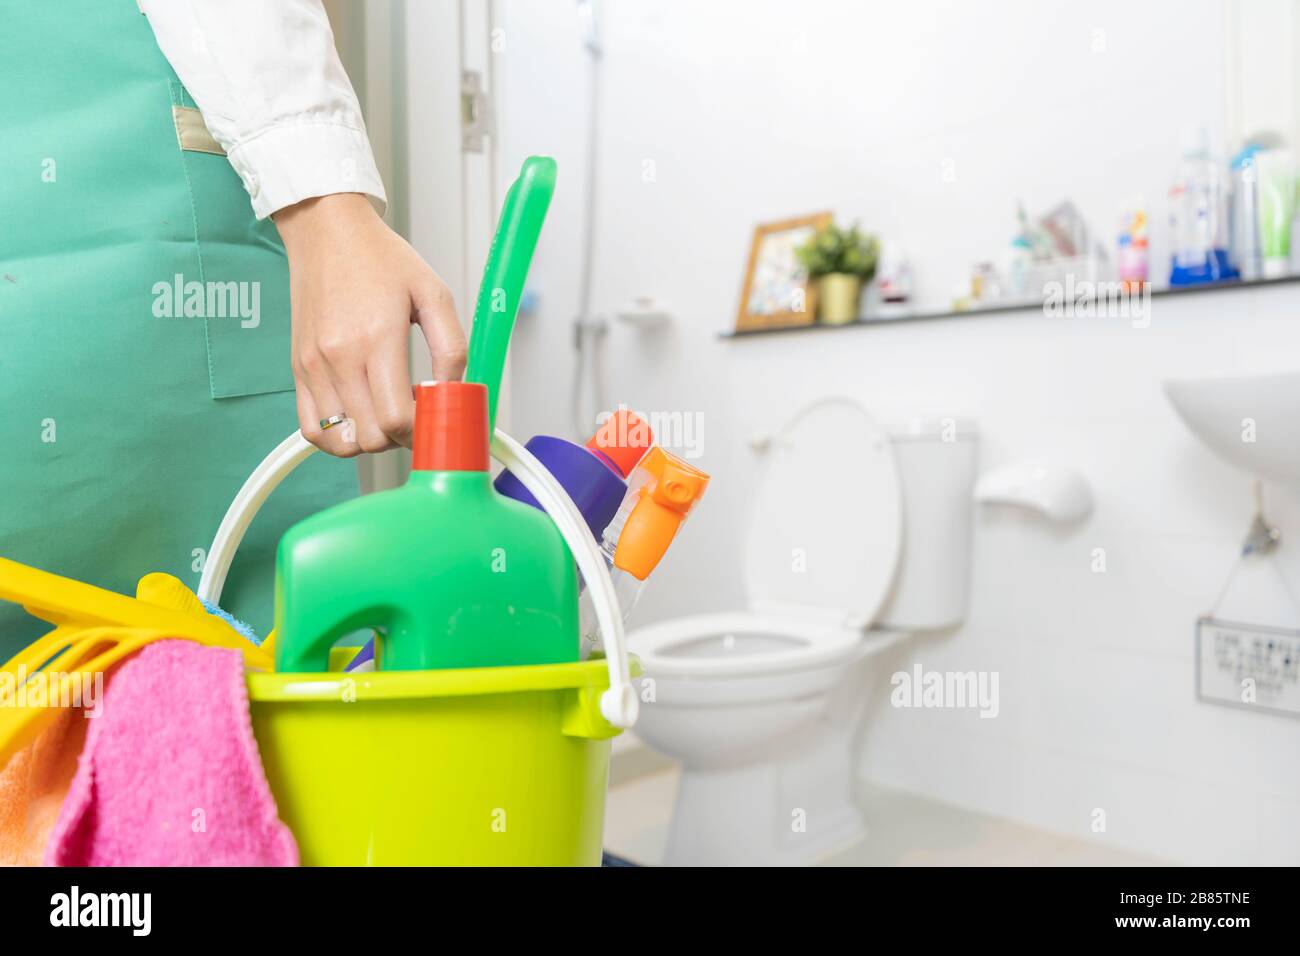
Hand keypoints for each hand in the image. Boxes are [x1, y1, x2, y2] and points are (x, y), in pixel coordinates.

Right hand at [274, 193, 466, 456]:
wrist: (327, 230)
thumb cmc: (380, 258)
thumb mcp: (434, 293)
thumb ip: (451, 347)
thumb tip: (454, 392)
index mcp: (376, 338)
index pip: (397, 418)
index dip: (422, 430)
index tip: (433, 414)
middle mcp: (339, 357)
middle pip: (371, 438)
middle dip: (400, 438)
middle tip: (414, 412)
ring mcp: (314, 367)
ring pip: (341, 442)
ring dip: (371, 440)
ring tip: (386, 412)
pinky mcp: (299, 369)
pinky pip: (312, 429)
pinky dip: (337, 438)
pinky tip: (359, 416)